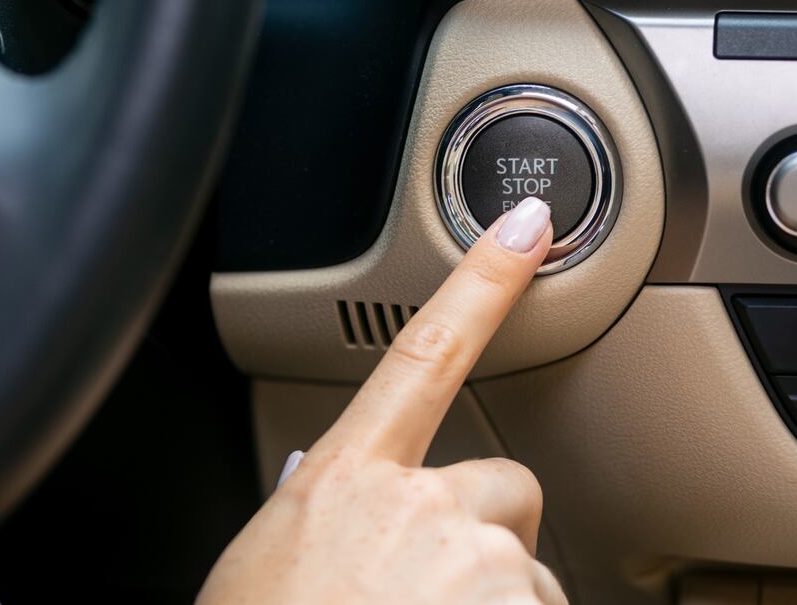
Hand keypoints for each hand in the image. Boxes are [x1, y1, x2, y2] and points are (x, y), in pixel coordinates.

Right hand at [198, 197, 565, 604]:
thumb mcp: (269, 559)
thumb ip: (319, 507)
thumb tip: (334, 483)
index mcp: (350, 478)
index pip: (426, 349)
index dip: (482, 280)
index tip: (527, 229)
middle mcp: (424, 509)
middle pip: (504, 488)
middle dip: (484, 534)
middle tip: (427, 592)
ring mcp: (481, 572)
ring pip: (526, 571)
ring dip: (493, 604)